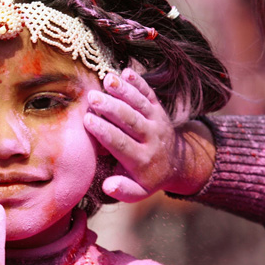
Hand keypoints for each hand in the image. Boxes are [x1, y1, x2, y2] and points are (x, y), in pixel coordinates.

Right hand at [84, 69, 215, 201]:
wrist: (177, 163)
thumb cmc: (147, 178)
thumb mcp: (138, 193)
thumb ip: (123, 191)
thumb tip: (108, 186)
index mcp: (142, 160)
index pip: (121, 143)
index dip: (104, 131)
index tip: (88, 120)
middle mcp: (151, 138)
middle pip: (131, 120)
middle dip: (112, 108)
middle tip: (92, 97)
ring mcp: (157, 121)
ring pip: (140, 104)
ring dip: (124, 91)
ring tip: (107, 79)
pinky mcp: (159, 109)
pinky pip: (150, 94)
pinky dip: (139, 82)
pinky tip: (125, 71)